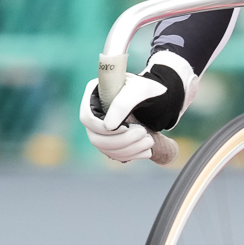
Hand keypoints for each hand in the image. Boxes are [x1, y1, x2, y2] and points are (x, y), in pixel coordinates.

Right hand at [79, 51, 197, 162]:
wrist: (157, 98)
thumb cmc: (146, 89)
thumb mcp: (138, 90)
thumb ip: (122, 104)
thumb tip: (108, 127)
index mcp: (94, 95)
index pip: (87, 118)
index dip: (102, 128)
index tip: (126, 127)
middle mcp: (94, 113)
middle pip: (95, 137)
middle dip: (121, 141)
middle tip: (143, 133)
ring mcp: (101, 128)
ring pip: (106, 149)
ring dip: (129, 150)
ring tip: (149, 141)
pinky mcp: (111, 140)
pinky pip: (115, 154)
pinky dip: (132, 155)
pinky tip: (147, 150)